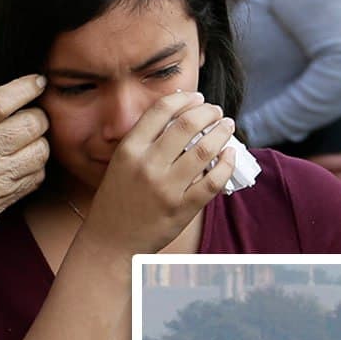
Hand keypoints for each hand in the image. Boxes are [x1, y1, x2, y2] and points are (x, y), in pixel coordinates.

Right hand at [0, 74, 49, 254]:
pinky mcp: (3, 199)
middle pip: (31, 125)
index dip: (27, 87)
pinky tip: (20, 161)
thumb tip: (3, 101)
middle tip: (27, 114)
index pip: (1, 102)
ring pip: (40, 151)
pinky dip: (34, 164)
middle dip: (36, 114)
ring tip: (23, 139)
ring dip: (38, 140)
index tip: (37, 81)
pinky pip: (37, 176)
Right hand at [80, 93, 235, 255]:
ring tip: (226, 127)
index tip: (197, 98)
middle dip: (209, 112)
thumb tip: (181, 116)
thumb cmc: (117, 200)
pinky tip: (229, 156)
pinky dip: (226, 164)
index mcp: (129, 150)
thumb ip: (145, 142)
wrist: (111, 241)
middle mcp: (148, 165)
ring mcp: (167, 188)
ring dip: (222, 133)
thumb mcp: (120, 163)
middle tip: (216, 112)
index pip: (161, 111)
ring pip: (206, 149)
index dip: (185, 99)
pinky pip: (214, 181)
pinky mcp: (183, 208)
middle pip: (188, 124)